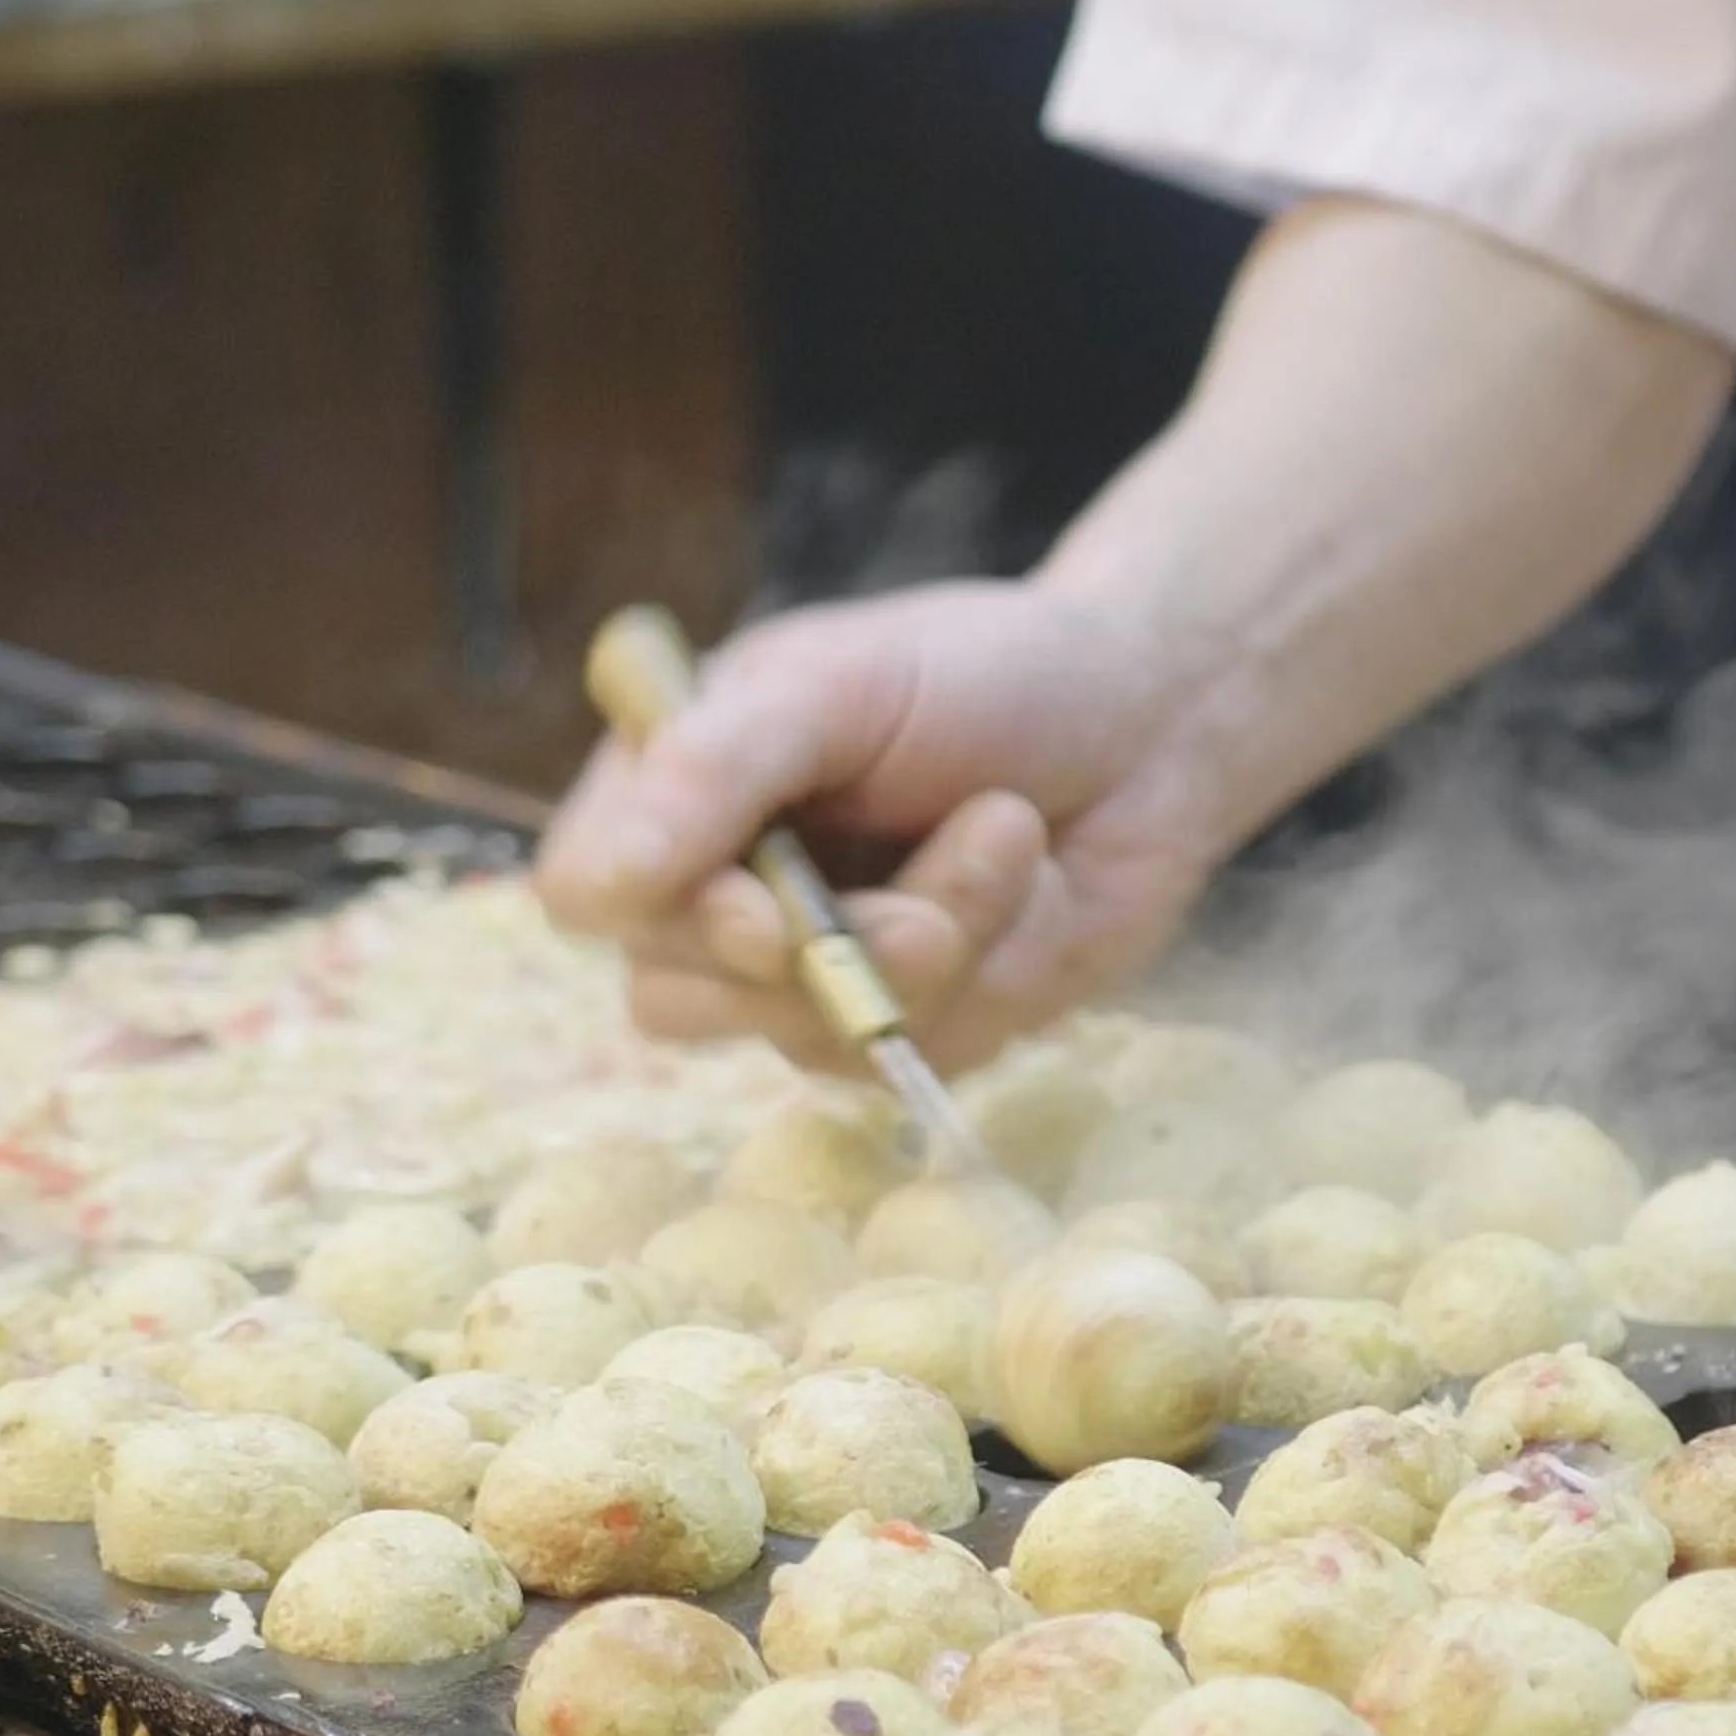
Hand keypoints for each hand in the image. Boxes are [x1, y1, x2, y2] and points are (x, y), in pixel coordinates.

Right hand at [534, 578, 1243, 1071]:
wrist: (1154, 727)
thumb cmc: (985, 676)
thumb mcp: (833, 688)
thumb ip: (707, 774)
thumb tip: (582, 893)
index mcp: (672, 788)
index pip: (588, 893)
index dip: (665, 916)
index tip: (761, 905)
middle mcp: (719, 892)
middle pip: (676, 998)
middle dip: (823, 940)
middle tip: (937, 855)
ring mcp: (806, 978)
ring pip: (806, 1036)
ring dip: (932, 939)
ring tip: (1009, 829)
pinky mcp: (902, 1032)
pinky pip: (906, 1059)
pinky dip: (987, 974)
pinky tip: (1029, 892)